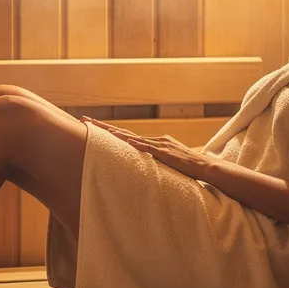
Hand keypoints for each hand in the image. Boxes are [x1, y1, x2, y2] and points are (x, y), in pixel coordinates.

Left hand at [80, 116, 212, 180]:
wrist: (205, 167)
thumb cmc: (185, 167)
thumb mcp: (164, 162)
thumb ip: (152, 161)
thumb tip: (139, 167)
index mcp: (152, 142)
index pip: (125, 136)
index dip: (107, 131)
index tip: (90, 127)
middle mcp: (154, 140)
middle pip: (124, 133)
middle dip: (102, 127)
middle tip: (83, 120)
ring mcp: (160, 145)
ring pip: (133, 138)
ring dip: (115, 134)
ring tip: (98, 129)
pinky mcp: (167, 153)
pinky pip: (151, 149)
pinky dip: (140, 145)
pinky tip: (128, 142)